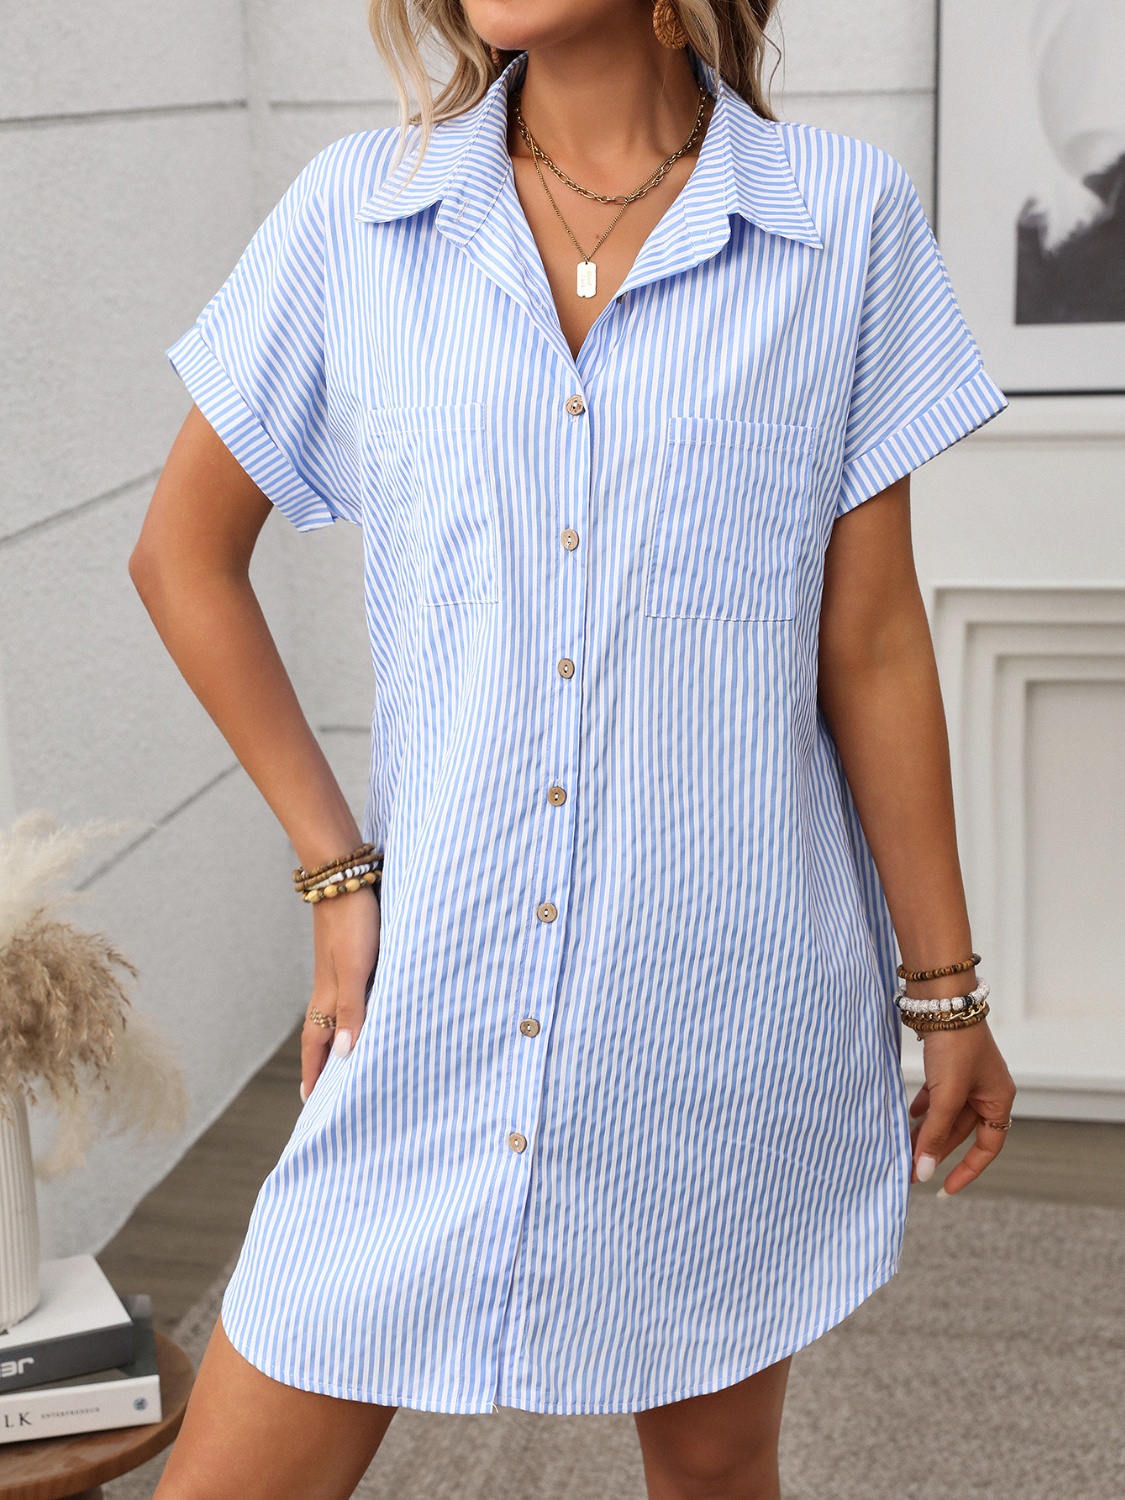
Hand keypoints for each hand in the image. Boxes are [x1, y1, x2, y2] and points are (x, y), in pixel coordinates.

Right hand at [300, 889, 380, 1101]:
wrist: (344, 876)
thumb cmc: (353, 922)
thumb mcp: (355, 967)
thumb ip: (351, 1009)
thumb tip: (346, 1054)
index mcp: (326, 995)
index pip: (316, 1044)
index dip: (315, 1072)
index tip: (311, 1101)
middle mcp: (328, 987)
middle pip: (321, 1033)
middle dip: (321, 1063)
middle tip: (322, 1091)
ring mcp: (337, 970)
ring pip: (333, 1014)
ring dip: (335, 1039)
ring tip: (340, 1060)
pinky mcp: (349, 954)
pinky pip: (347, 996)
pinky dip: (349, 1014)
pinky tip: (361, 1011)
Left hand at [908, 1022, 1015, 1193]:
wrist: (941, 998)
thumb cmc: (954, 1044)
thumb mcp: (947, 1094)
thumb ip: (935, 1134)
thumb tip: (921, 1172)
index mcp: (998, 1099)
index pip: (987, 1147)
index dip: (966, 1170)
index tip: (943, 1189)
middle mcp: (987, 1090)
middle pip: (962, 1132)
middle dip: (936, 1150)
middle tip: (909, 1169)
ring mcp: (968, 1077)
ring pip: (947, 1115)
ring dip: (927, 1130)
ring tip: (903, 1147)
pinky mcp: (949, 1065)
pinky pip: (939, 1096)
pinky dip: (925, 1107)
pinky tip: (908, 1115)